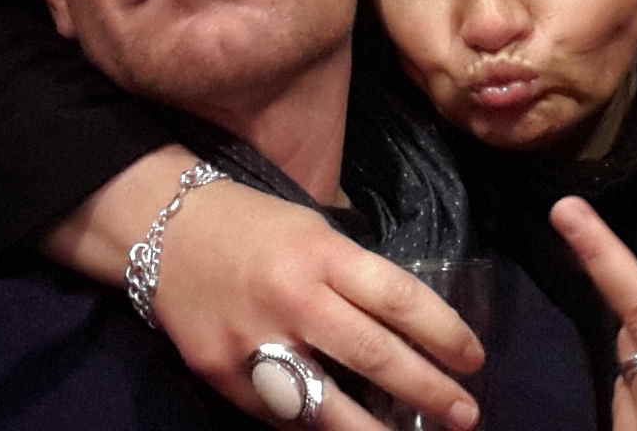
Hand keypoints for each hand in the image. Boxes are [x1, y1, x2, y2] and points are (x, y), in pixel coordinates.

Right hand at [45, 147, 484, 429]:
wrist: (162, 230)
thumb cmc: (254, 226)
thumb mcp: (313, 230)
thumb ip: (354, 277)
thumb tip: (406, 327)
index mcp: (322, 255)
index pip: (397, 299)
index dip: (443, 333)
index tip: (474, 359)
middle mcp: (293, 299)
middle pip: (373, 356)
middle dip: (427, 390)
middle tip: (465, 414)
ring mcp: (254, 342)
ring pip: (325, 403)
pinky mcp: (223, 374)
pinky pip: (280, 413)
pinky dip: (313, 424)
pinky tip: (341, 430)